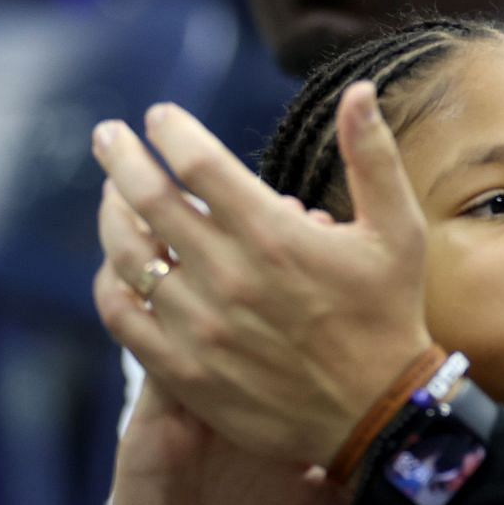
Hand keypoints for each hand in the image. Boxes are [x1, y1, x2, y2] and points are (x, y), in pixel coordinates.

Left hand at [91, 86, 432, 471]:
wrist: (379, 414)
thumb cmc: (389, 314)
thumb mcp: (397, 229)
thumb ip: (372, 156)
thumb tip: (359, 90)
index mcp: (274, 233)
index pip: (196, 163)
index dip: (170, 131)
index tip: (160, 118)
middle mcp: (229, 275)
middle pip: (148, 199)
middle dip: (120, 157)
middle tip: (106, 136)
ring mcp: (200, 324)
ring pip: (128, 254)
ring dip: (111, 214)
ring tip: (110, 195)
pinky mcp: (184, 369)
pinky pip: (122, 315)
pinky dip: (110, 283)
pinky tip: (115, 266)